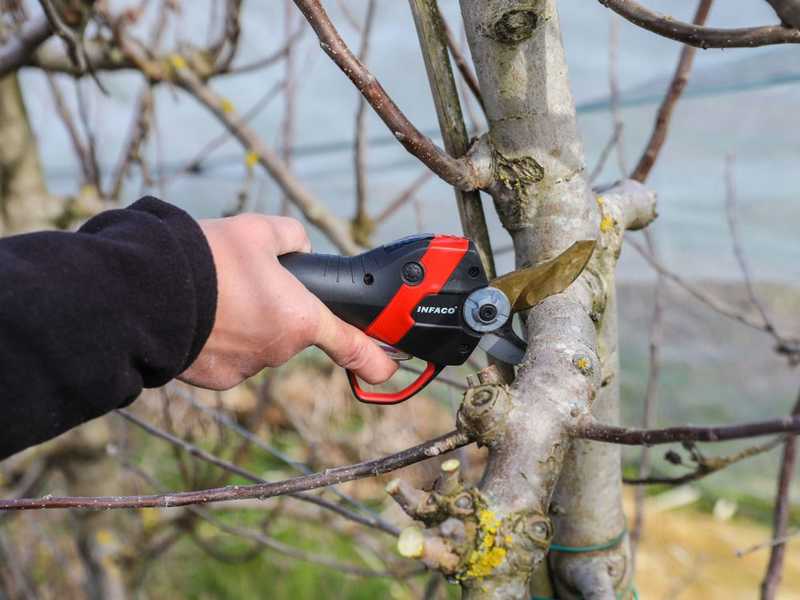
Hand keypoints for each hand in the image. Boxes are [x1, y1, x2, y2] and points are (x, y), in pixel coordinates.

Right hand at [180, 214, 397, 389]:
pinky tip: (201, 317)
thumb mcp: (258, 231)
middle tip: (243, 283)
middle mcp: (278, 350)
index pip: (349, 344)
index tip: (386, 371)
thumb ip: (291, 237)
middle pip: (288, 330)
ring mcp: (246, 368)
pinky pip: (228, 357)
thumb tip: (298, 247)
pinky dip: (220, 340)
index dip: (372, 358)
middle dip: (273, 310)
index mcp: (299, 317)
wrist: (147, 293)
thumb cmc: (207, 260)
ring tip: (214, 296)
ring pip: (256, 342)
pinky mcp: (216, 379)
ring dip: (244, 324)